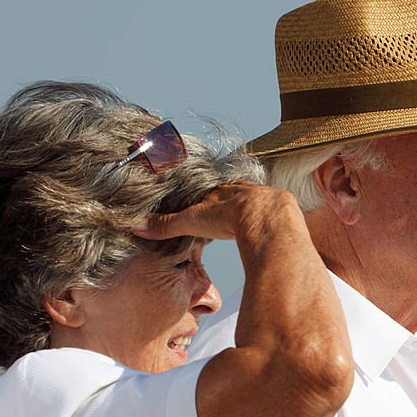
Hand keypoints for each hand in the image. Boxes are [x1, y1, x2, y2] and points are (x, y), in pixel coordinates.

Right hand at [133, 183, 300, 241]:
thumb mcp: (193, 221)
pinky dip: (266, 213)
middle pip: (230, 191)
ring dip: (247, 205)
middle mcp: (239, 188)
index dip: (202, 196)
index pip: (206, 189)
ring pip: (251, 198)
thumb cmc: (227, 215)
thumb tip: (138, 228)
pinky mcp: (278, 207)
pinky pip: (270, 207)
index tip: (200, 199)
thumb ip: (168, 225)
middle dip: (227, 198)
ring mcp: (260, 196)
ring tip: (245, 213)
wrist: (266, 216)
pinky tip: (267, 219)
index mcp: (218, 189)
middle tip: (224, 207)